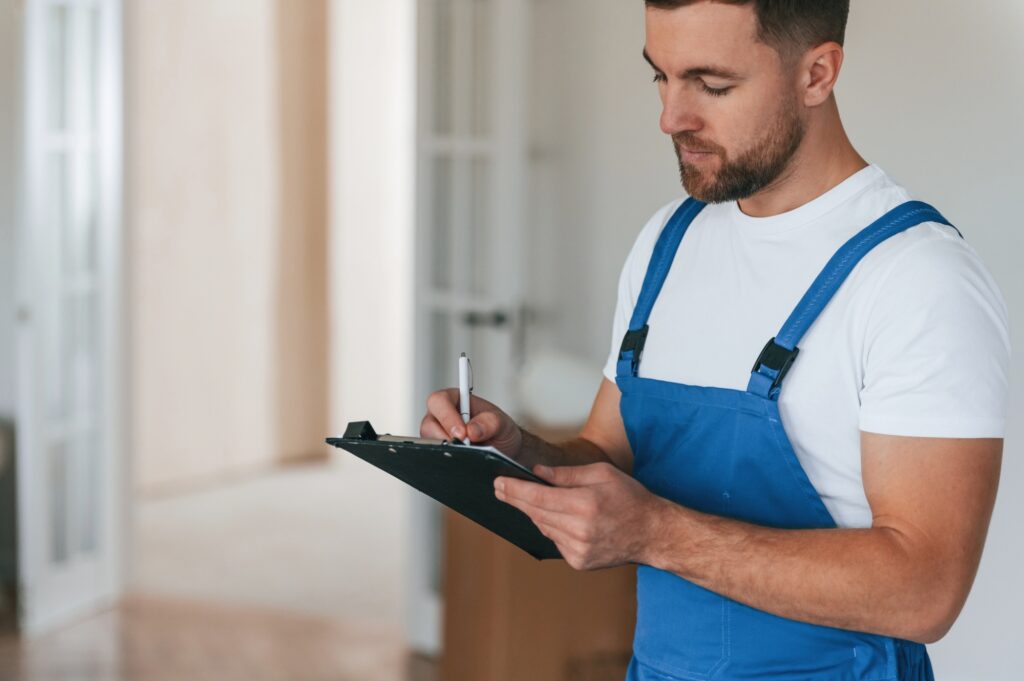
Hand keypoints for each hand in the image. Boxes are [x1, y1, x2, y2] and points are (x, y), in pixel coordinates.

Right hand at [420, 388, 523, 459]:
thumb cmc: (498, 429)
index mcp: (455, 400)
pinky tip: (461, 462)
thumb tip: (472, 430)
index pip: (439, 401)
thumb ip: (490, 423)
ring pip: (427, 443)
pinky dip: (446, 461)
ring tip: (466, 455)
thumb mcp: (501, 422)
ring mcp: (438, 435)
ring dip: (445, 451)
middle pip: (428, 424)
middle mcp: (442, 417)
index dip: (446, 417)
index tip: (462, 433)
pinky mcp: (439, 452)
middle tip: (464, 447)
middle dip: (444, 438)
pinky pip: (434, 457)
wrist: (504, 449)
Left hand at [494, 462, 664, 570]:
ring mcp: (578, 549)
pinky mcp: (579, 562)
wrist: (652, 533)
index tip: (498, 483)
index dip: (514, 490)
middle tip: (500, 488)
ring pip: (543, 527)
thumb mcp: (601, 473)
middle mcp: (579, 530)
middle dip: (516, 499)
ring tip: (531, 499)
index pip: (538, 496)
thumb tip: (537, 473)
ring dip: (535, 513)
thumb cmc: (629, 497)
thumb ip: (567, 474)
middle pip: (535, 512)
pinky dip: (552, 528)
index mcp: (585, 504)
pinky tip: (560, 518)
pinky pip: (554, 540)